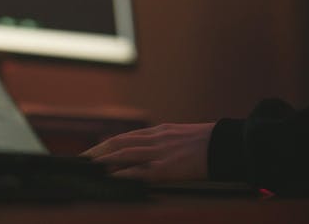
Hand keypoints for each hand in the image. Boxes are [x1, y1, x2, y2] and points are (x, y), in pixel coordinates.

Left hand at [81, 122, 214, 181]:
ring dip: (103, 160)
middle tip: (81, 160)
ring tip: (88, 167)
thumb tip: (149, 151)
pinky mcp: (167, 168)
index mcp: (160, 131)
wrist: (227, 145)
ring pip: (124, 154)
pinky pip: (140, 171)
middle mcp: (156, 138)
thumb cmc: (208, 144)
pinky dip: (123, 173)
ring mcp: (161, 152)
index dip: (106, 143)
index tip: (92, 151)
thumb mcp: (182, 137)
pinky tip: (111, 177)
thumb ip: (164, 142)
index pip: (125, 136)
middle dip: (97, 151)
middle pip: (119, 142)